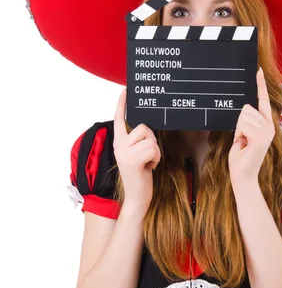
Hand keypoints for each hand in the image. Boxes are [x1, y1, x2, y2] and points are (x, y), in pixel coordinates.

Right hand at [113, 88, 160, 213]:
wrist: (137, 197)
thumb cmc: (140, 174)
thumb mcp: (137, 154)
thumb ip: (137, 141)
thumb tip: (146, 128)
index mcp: (119, 142)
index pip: (119, 118)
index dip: (122, 103)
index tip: (126, 90)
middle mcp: (119, 145)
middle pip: (144, 127)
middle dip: (152, 140)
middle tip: (148, 155)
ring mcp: (124, 153)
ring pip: (151, 140)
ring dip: (156, 152)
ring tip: (149, 162)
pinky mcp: (132, 161)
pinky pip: (153, 150)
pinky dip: (157, 159)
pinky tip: (150, 167)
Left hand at [228, 67, 274, 186]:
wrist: (242, 175)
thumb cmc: (241, 156)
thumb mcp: (243, 134)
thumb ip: (246, 122)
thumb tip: (244, 111)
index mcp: (266, 123)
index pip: (262, 100)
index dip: (260, 85)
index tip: (258, 70)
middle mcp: (270, 126)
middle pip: (246, 109)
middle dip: (239, 123)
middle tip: (243, 138)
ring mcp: (268, 131)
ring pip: (243, 116)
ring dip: (238, 129)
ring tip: (244, 142)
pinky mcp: (262, 137)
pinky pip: (242, 125)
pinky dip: (239, 134)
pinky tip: (244, 144)